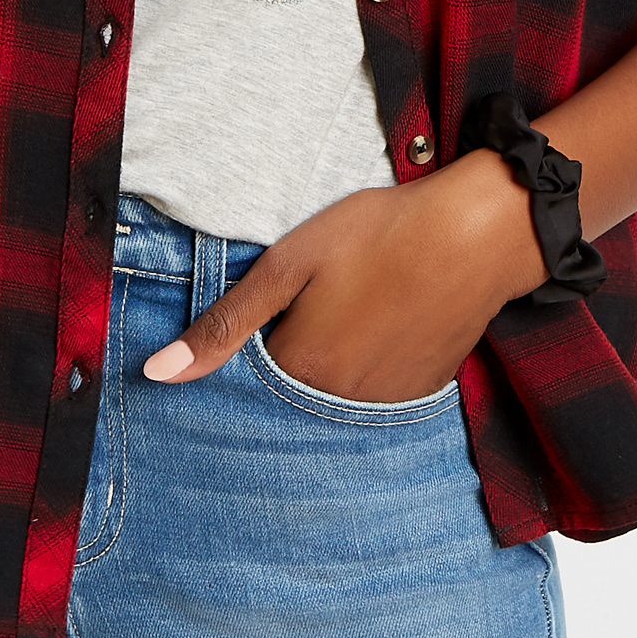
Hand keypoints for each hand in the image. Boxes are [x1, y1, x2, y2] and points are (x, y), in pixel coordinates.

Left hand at [142, 151, 545, 402]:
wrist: (480, 234)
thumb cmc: (378, 235)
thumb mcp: (288, 264)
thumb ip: (224, 324)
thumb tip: (157, 374)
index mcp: (300, 371)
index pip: (244, 385)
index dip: (243, 350)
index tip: (259, 318)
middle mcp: (340, 403)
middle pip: (289, 397)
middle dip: (284, 362)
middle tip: (311, 306)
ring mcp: (385, 403)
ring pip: (332, 398)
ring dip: (328, 369)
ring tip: (348, 310)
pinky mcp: (421, 392)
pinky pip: (375, 396)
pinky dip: (366, 369)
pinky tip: (379, 324)